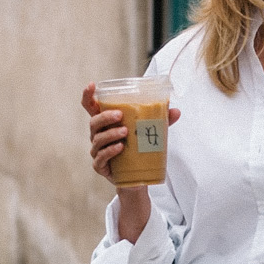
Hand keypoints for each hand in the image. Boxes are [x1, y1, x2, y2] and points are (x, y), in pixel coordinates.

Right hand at [81, 84, 179, 244]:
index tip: (91, 85)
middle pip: (93, 122)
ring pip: (97, 139)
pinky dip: (110, 151)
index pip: (90, 107)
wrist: (137, 178)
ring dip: (111, 134)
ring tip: (125, 132)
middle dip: (105, 117)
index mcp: (105, 124)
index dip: (88, 95)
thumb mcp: (150, 133)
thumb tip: (175, 111)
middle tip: (120, 115)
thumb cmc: (138, 150)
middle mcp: (97, 136)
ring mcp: (97, 151)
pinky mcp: (100, 166)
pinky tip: (120, 147)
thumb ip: (161, 121)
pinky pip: (101, 157)